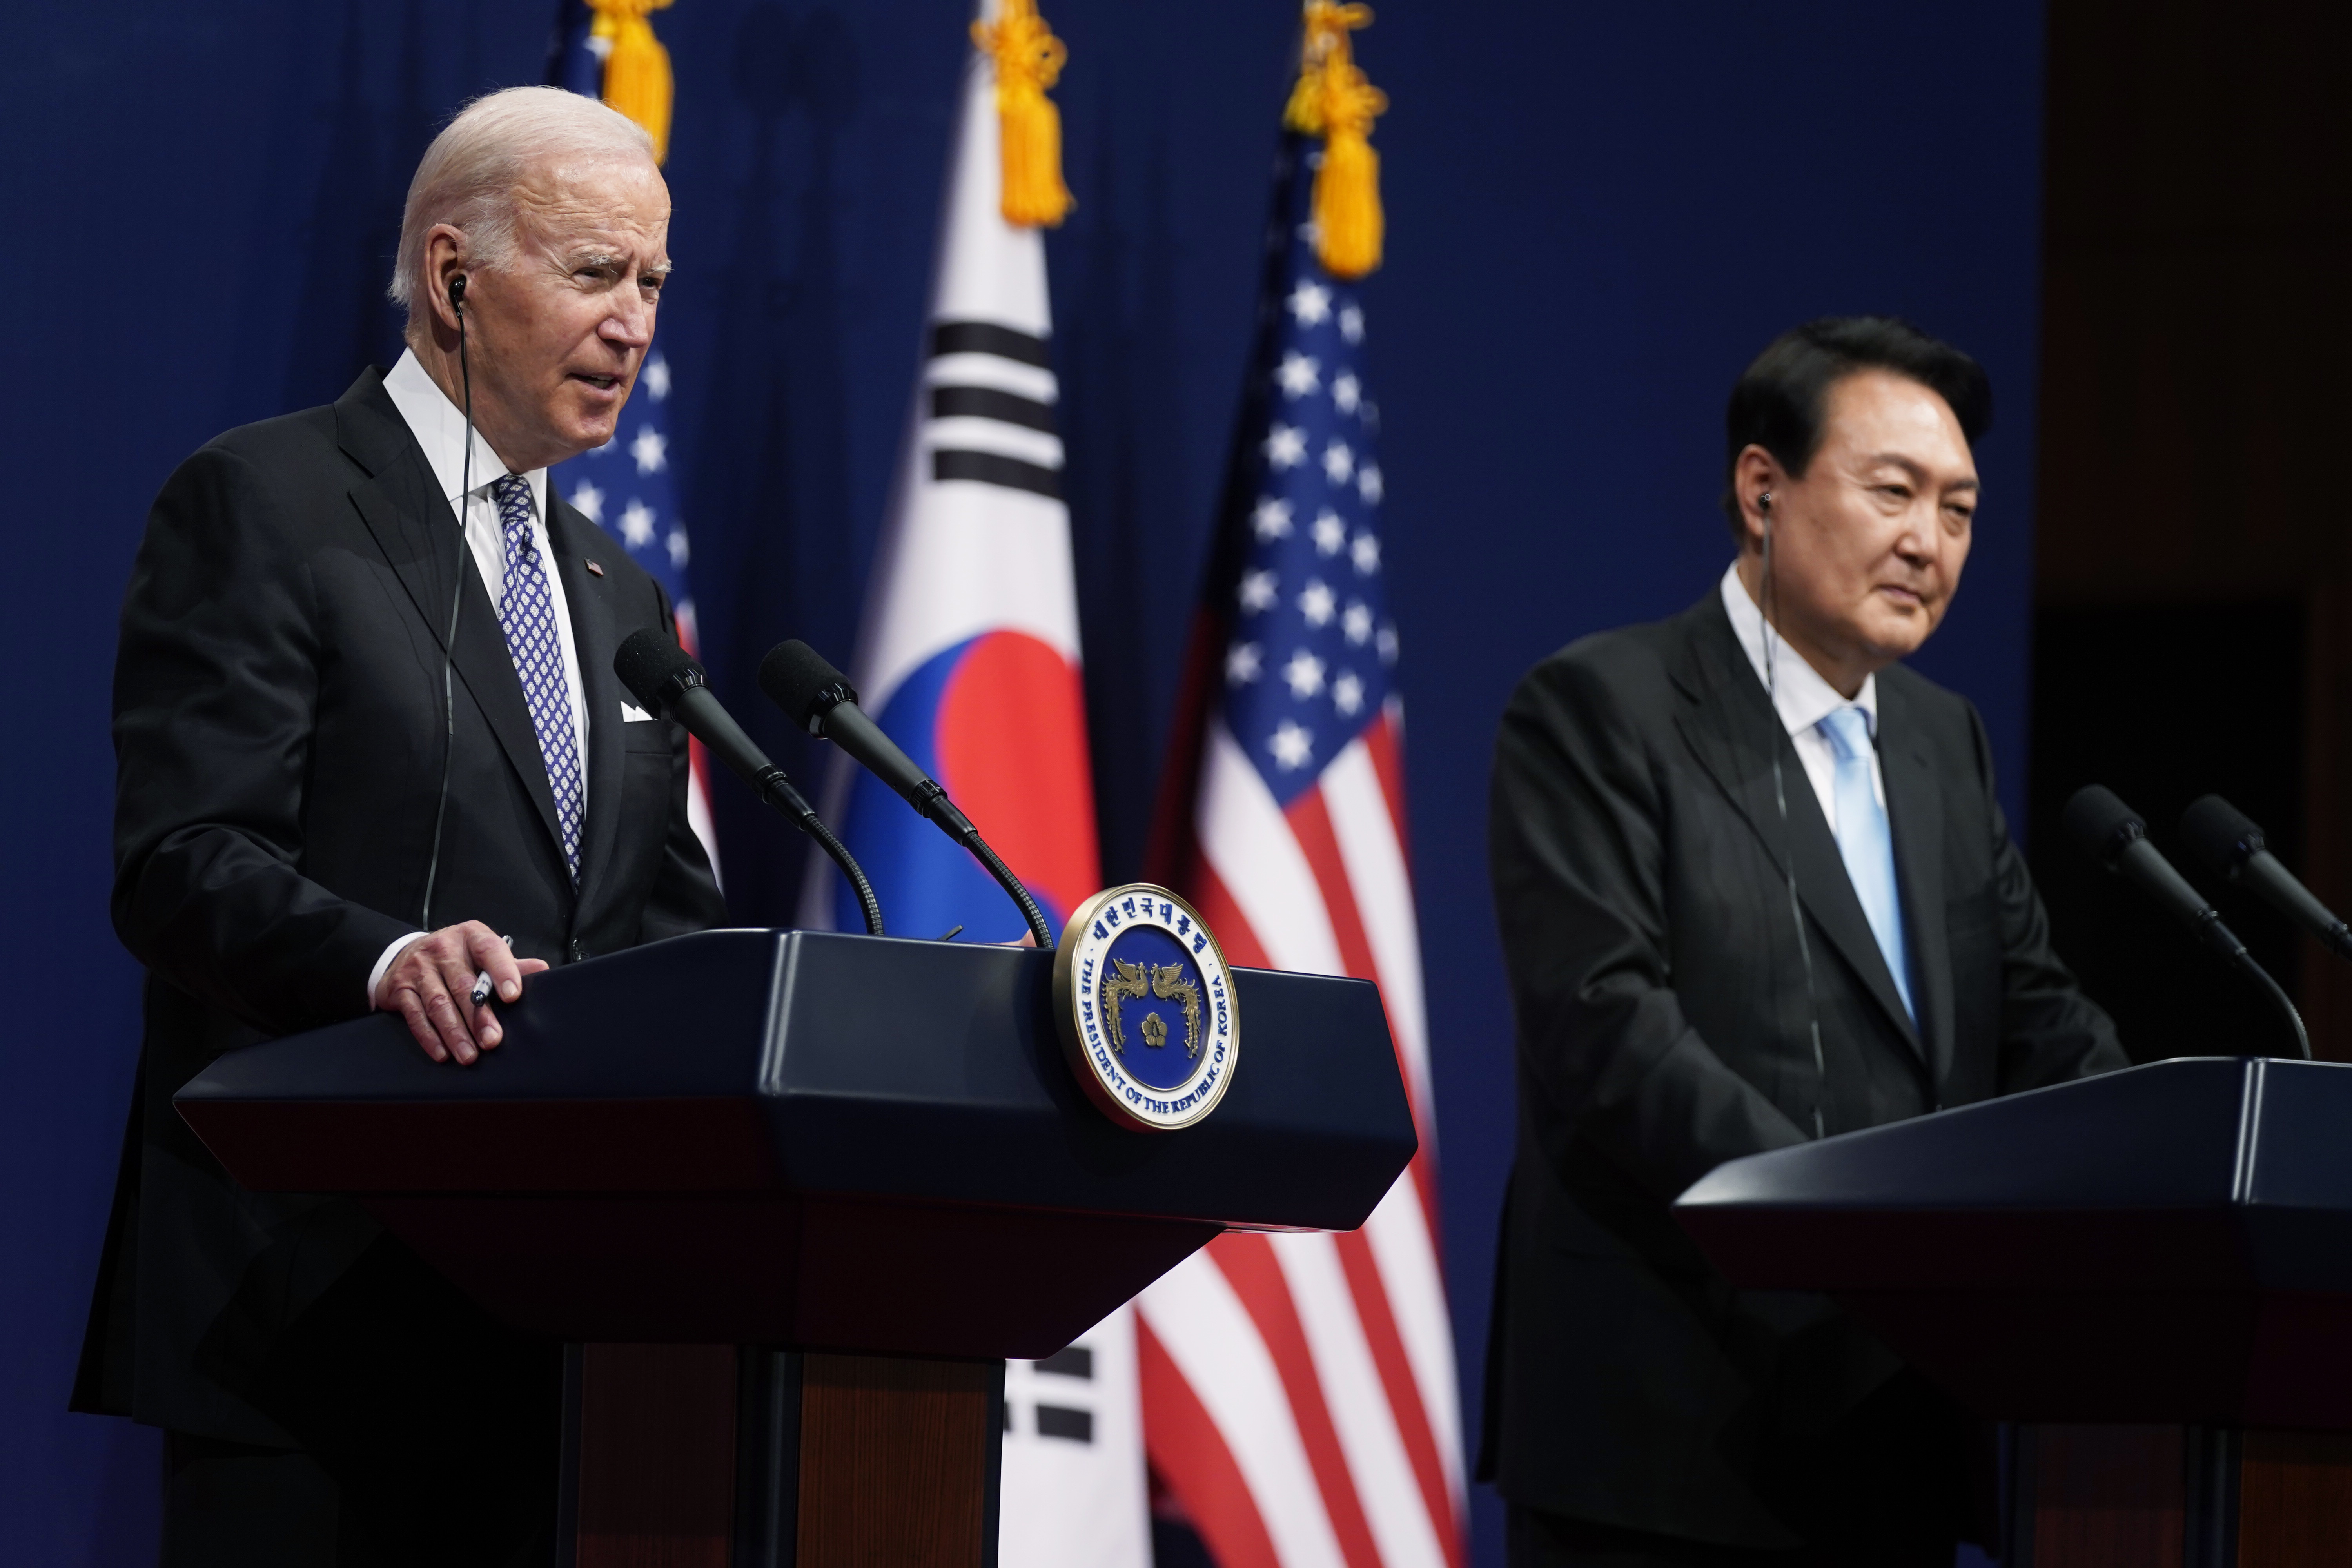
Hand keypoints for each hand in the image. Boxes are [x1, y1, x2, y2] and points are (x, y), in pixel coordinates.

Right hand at [373, 921, 550, 1064]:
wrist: (407, 953)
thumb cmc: (456, 957)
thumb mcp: (483, 953)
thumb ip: (510, 964)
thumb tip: (542, 970)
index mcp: (471, 936)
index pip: (490, 950)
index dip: (503, 972)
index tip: (513, 996)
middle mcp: (443, 949)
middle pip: (463, 985)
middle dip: (478, 1016)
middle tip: (492, 1040)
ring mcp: (419, 968)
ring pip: (438, 1003)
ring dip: (455, 1032)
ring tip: (469, 1055)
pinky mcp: (400, 988)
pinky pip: (416, 1015)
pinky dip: (429, 1037)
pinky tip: (443, 1053)